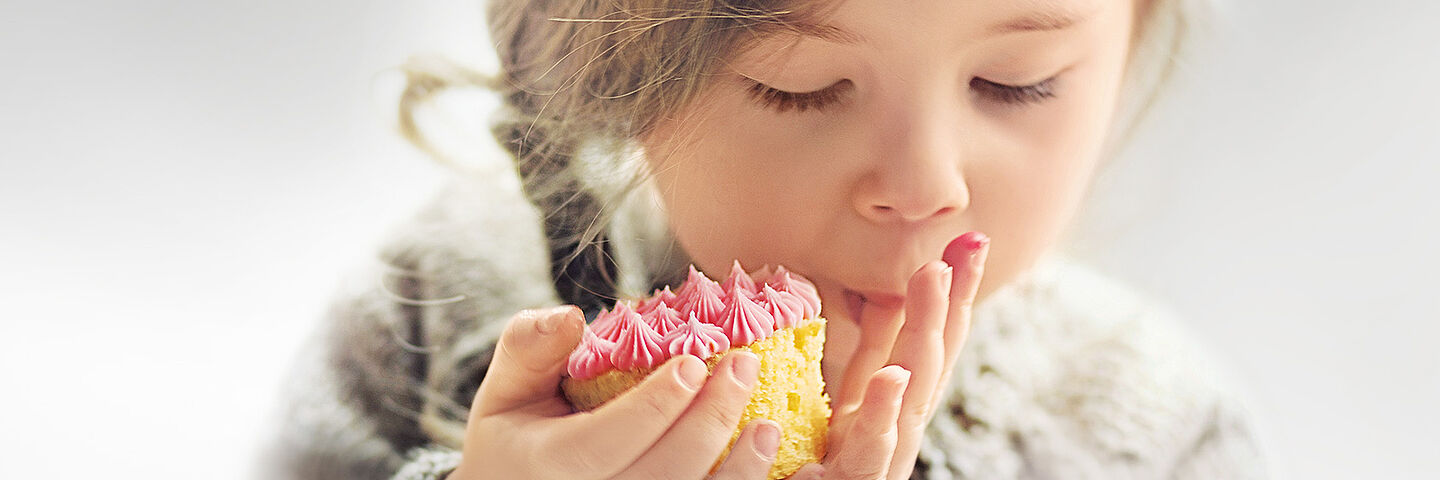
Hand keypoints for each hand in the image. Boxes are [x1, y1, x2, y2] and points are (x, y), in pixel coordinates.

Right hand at [447, 306, 780, 479]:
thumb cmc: (516, 441)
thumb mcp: (505, 392)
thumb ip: (528, 348)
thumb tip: (572, 317)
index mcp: (546, 467)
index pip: (606, 441)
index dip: (654, 406)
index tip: (693, 363)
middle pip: (663, 476)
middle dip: (710, 421)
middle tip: (744, 365)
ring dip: (740, 471)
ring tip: (767, 427)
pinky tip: (778, 469)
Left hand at [793, 232, 990, 478]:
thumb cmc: (833, 458)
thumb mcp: (855, 396)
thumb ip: (874, 348)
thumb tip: (891, 290)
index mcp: (898, 399)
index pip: (931, 337)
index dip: (954, 292)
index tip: (971, 240)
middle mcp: (901, 425)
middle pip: (931, 358)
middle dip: (949, 302)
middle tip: (963, 247)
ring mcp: (884, 455)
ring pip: (912, 395)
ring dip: (924, 337)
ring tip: (934, 281)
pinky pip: (870, 450)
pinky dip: (885, 413)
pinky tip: (893, 379)